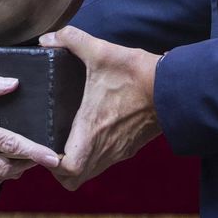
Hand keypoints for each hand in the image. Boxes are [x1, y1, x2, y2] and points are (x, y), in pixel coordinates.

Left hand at [40, 26, 161, 190]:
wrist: (174, 87)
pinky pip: (105, 163)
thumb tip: (47, 37)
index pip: (66, 169)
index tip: (43, 144)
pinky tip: (91, 133)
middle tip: (51, 144)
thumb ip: (72, 40)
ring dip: (75, 162)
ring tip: (66, 139)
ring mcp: (119, 151)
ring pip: (90, 173)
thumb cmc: (136, 74)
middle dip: (58, 168)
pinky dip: (93, 157)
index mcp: (92, 130)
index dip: (49, 162)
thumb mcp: (101, 51)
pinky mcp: (130, 147)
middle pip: (73, 180)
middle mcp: (104, 148)